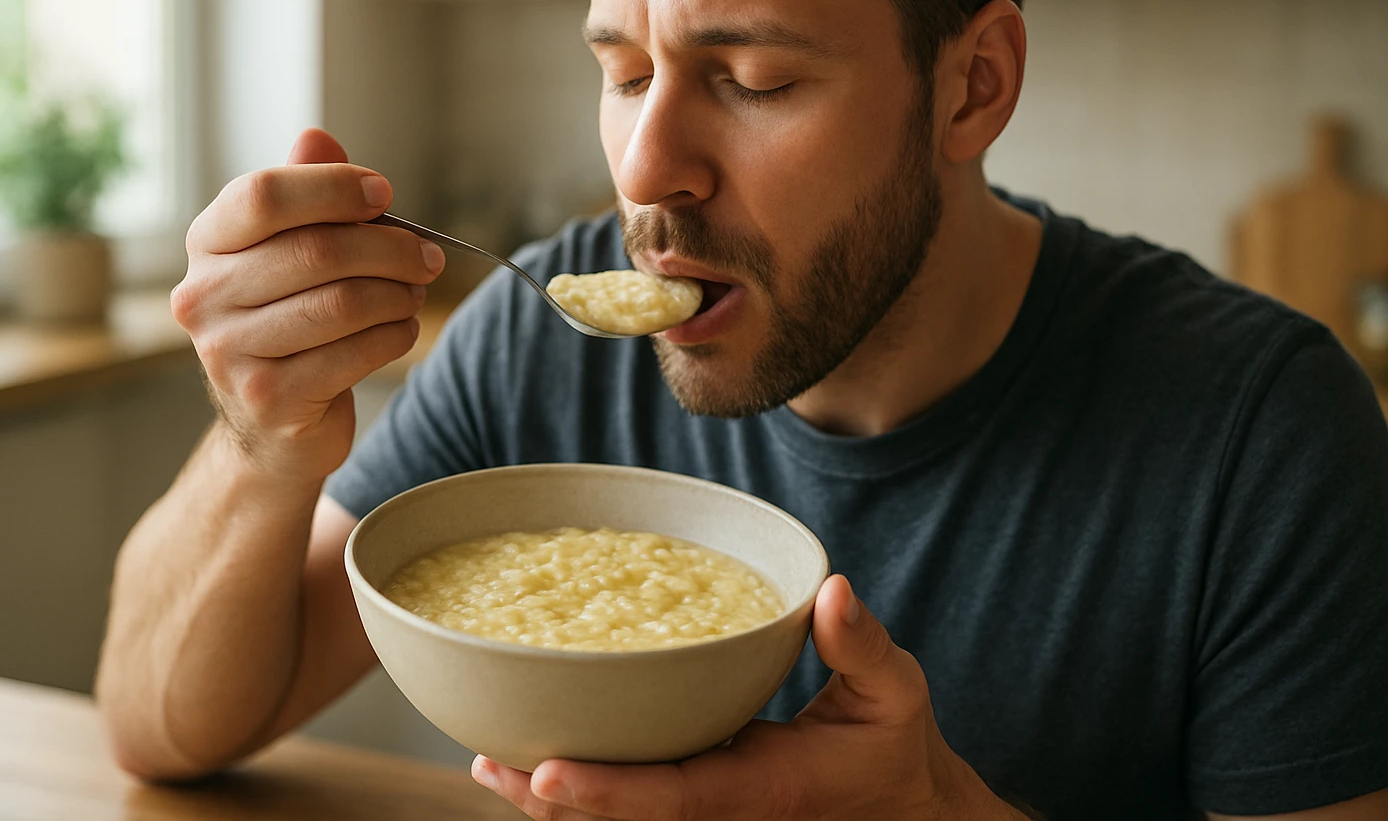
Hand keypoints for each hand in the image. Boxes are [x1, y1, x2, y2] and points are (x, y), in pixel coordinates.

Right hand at [172, 128, 443, 479]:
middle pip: (316, 251)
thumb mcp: (289, 253)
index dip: (333, 188)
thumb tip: (316, 137)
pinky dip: (394, 335)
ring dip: (398, 294)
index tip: (384, 194)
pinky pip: (355, 353)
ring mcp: (229, 353)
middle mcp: (204, 297)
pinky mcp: (270, 398)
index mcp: (208, 245)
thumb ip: (305, 196)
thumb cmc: (290, 321)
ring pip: (342, 303)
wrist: (271, 426)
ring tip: (415, 293)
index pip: (263, 196)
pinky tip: (400, 329)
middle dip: (389, 248)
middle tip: (428, 257)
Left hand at [472, 574, 1027, 820]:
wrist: (898, 808)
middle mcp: (721, 809)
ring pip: (616, 819)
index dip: (607, 790)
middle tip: (490, 760)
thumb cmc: (891, 746)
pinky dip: (580, 787)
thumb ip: (862, 646)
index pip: (672, 799)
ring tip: (489, 760)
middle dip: (551, 799)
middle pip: (621, 820)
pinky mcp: (698, 796)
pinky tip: (531, 759)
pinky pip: (631, 802)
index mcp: (759, 787)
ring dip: (551, 799)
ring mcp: (705, 809)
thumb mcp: (895, 693)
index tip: (546, 770)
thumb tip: (832, 590)